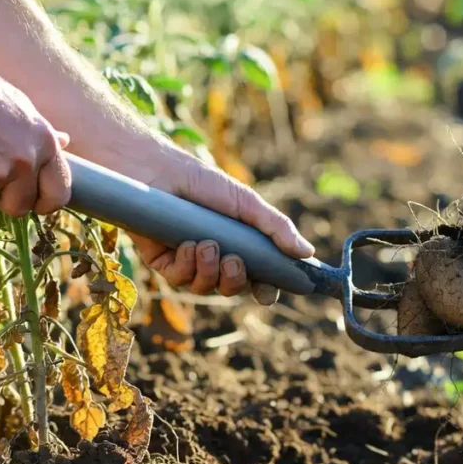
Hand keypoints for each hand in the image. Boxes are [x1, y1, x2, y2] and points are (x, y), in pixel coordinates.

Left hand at [124, 143, 313, 302]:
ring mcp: (188, 261)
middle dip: (236, 281)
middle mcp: (214, 257)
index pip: (257, 277)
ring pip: (206, 288)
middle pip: (232, 288)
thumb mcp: (245, 203)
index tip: (269, 293)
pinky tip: (186, 244)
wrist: (155, 171)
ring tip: (206, 244)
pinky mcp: (163, 263)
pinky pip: (180, 280)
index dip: (265, 289)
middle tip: (234, 261)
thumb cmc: (201, 181)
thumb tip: (307, 252)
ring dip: (209, 271)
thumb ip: (276, 228)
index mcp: (238, 244)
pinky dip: (187, 265)